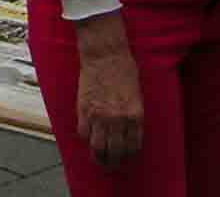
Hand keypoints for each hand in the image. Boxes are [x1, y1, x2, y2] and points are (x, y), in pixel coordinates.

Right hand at [73, 17, 143, 169]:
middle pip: (116, 151)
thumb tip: (128, 131)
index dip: (130, 155)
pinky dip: (85, 137)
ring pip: (97, 146)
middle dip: (114, 162)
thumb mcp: (137, 95)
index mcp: (136, 116)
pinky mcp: (83, 108)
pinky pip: (83, 132)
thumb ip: (133, 115)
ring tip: (98, 158)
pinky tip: (88, 137)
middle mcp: (118, 119)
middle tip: (112, 165)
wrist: (104, 53)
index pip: (133, 146)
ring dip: (98, 156)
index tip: (127, 157)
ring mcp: (99, 115)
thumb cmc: (124, 69)